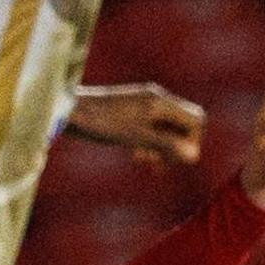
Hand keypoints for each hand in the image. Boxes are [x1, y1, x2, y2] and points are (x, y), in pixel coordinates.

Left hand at [67, 82, 203, 166]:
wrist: (68, 111)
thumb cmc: (102, 123)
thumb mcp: (136, 138)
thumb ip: (166, 145)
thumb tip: (194, 156)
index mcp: (160, 102)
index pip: (196, 120)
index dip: (193, 142)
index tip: (176, 159)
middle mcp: (156, 99)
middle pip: (184, 124)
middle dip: (178, 146)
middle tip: (161, 165)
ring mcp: (145, 104)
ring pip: (168, 128)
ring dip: (164, 147)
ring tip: (147, 162)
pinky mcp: (133, 111)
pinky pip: (153, 128)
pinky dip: (151, 142)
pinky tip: (138, 155)